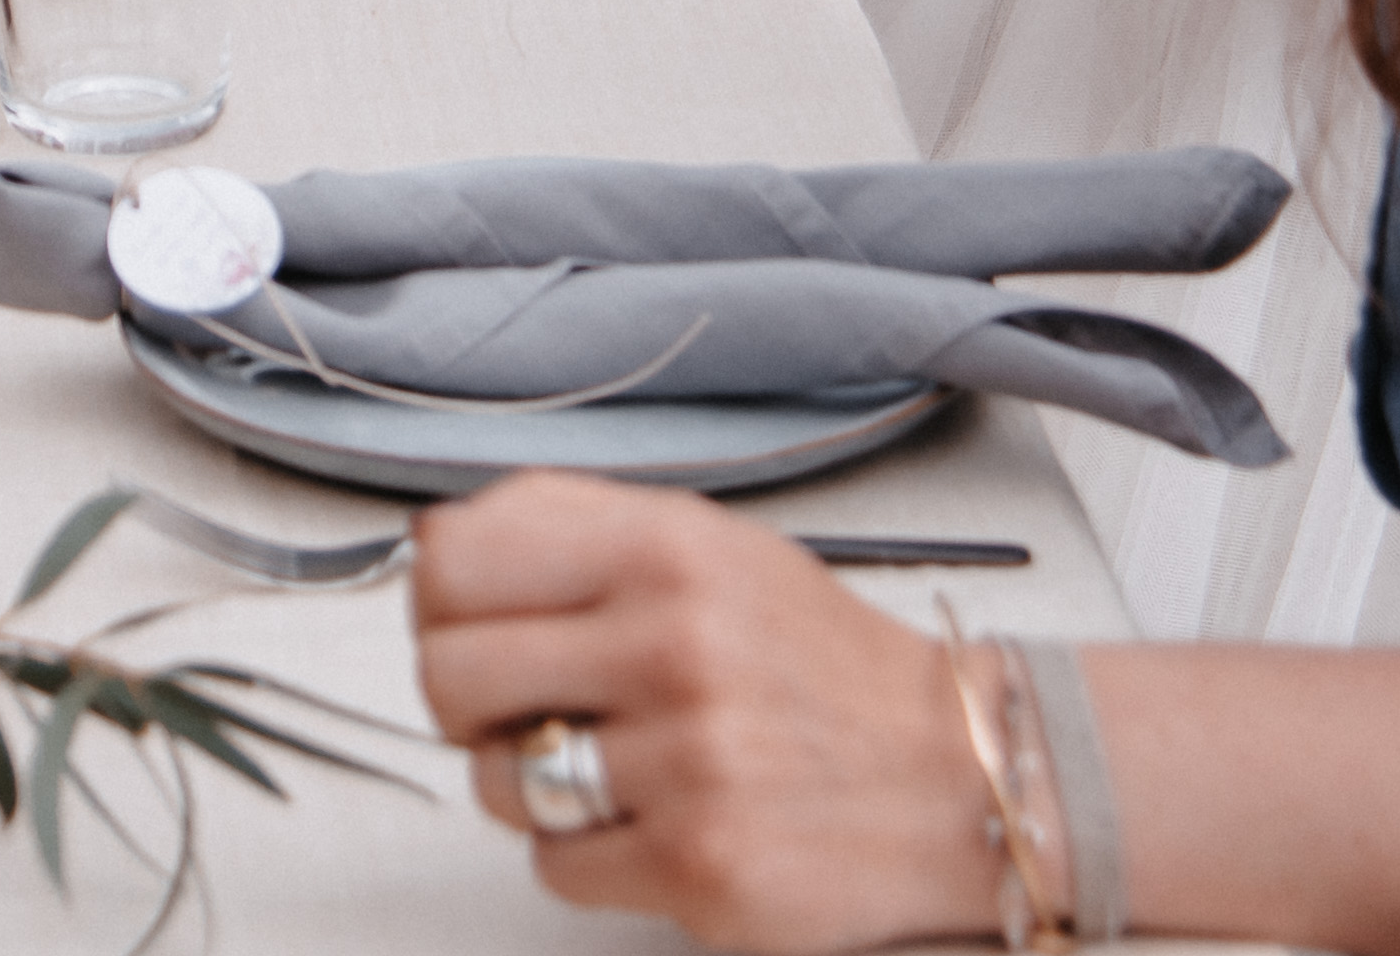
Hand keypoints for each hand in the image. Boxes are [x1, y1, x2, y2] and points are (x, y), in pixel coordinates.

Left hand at [411, 475, 1003, 946]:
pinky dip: (593, 857)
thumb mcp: (713, 551)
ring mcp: (686, 758)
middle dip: (470, 707)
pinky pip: (557, 865)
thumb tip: (436, 551)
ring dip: (535, 787)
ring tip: (614, 774)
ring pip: (497, 779)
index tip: (471, 629)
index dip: (442, 606)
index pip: (454, 559)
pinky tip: (660, 826)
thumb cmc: (825, 670)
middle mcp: (672, 641)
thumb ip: (578, 535)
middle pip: (449, 674)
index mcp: (665, 546)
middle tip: (528, 714)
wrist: (964, 780)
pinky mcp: (700, 863)